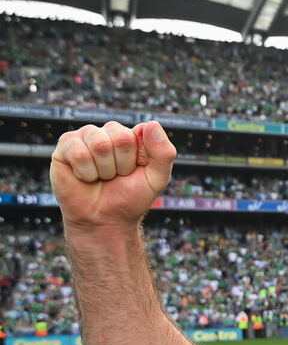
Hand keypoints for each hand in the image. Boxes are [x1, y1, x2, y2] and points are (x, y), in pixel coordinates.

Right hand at [50, 120, 175, 230]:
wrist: (105, 220)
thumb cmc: (130, 198)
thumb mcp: (157, 179)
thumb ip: (164, 153)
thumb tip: (151, 123)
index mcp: (132, 136)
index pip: (141, 133)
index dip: (139, 158)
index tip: (136, 171)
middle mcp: (109, 132)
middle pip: (121, 137)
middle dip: (122, 165)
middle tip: (117, 176)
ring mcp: (86, 137)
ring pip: (99, 144)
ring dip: (104, 170)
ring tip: (102, 177)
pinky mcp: (66, 146)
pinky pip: (78, 152)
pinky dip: (86, 172)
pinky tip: (86, 177)